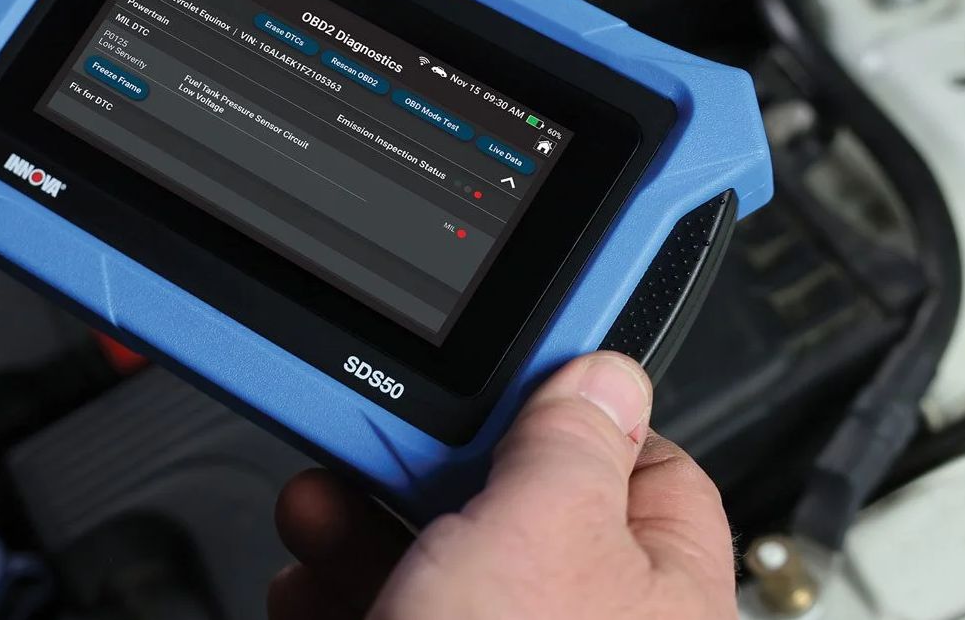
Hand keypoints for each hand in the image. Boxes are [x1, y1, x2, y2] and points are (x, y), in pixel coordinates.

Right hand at [271, 352, 736, 619]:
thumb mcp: (543, 541)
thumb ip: (572, 445)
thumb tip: (607, 368)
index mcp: (655, 588)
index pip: (640, 463)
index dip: (567, 408)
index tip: (498, 371)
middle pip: (513, 509)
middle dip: (429, 469)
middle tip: (376, 438)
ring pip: (435, 569)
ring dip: (362, 530)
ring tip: (318, 513)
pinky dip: (337, 599)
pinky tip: (309, 593)